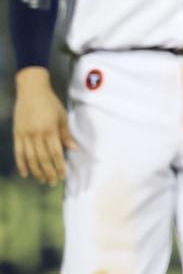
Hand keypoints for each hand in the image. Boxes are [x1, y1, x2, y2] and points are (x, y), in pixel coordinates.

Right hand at [13, 67, 74, 185]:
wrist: (31, 91)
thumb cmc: (50, 103)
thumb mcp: (62, 116)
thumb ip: (66, 134)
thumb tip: (74, 149)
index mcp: (50, 130)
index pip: (56, 153)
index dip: (59, 166)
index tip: (63, 176)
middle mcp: (37, 134)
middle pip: (43, 158)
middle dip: (49, 172)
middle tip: (53, 182)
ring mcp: (25, 135)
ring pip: (30, 158)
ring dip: (36, 171)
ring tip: (42, 180)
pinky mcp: (16, 134)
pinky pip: (18, 152)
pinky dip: (21, 164)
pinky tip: (25, 173)